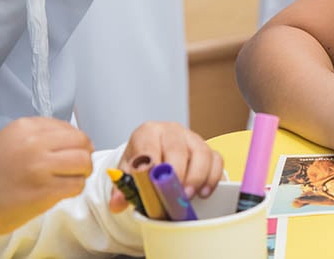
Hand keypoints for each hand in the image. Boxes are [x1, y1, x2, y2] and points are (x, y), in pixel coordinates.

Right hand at [0, 118, 93, 238]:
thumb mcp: (7, 141)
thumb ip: (37, 135)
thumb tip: (72, 136)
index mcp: (24, 127)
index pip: (68, 127)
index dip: (74, 141)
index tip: (70, 152)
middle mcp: (33, 143)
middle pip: (81, 141)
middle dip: (84, 154)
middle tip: (78, 166)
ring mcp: (40, 167)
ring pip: (84, 161)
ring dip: (83, 171)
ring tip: (72, 178)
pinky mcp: (46, 190)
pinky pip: (77, 185)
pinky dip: (76, 188)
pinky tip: (63, 191)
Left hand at [108, 122, 223, 212]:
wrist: (155, 156)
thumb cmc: (142, 163)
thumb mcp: (127, 174)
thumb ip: (121, 189)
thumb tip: (117, 203)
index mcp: (148, 132)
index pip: (150, 146)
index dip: (153, 166)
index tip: (154, 184)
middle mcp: (171, 131)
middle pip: (177, 148)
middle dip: (177, 174)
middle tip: (174, 195)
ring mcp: (192, 138)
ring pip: (201, 152)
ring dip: (196, 177)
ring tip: (188, 196)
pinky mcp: (208, 148)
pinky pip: (216, 159)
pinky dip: (212, 177)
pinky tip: (204, 192)